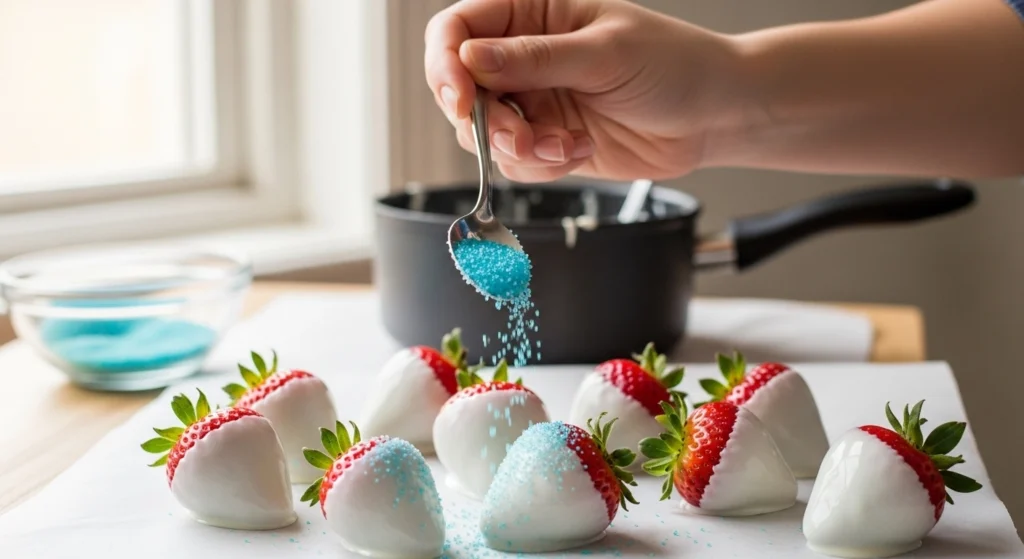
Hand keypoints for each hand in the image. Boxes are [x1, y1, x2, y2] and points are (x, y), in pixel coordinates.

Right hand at [424, 0, 741, 182]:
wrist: (714, 116)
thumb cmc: (675, 64)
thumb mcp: (605, 53)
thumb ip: (535, 59)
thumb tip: (470, 59)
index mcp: (532, 12)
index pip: (457, 30)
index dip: (446, 64)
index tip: (462, 99)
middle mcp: (523, 55)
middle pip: (461, 89)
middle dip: (487, 121)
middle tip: (520, 139)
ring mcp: (533, 100)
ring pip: (483, 133)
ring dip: (517, 149)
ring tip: (563, 146)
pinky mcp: (546, 140)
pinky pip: (515, 162)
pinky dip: (541, 164)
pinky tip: (578, 151)